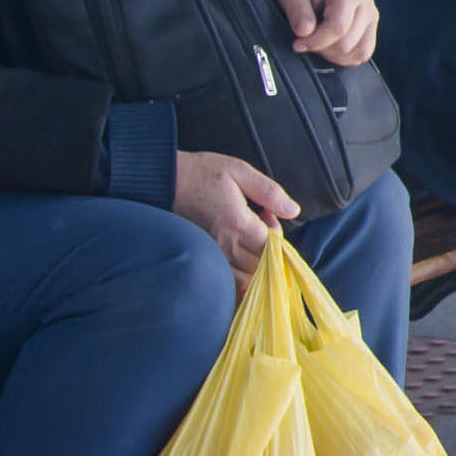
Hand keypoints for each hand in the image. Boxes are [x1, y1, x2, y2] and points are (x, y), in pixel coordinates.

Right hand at [174, 150, 295, 277]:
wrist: (161, 182)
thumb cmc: (200, 174)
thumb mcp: (239, 171)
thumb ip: (269, 192)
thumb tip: (293, 210)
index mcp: (237, 223)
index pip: (272, 247)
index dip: (279, 236)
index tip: (269, 217)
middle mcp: (224, 245)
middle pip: (262, 266)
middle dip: (270, 251)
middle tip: (260, 225)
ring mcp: (212, 257)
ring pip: (246, 281)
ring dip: (257, 268)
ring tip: (250, 243)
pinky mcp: (202, 261)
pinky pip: (227, 284)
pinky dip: (241, 281)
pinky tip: (241, 262)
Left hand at [257, 0, 377, 64]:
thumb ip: (298, 11)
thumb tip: (305, 33)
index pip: (338, 28)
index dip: (315, 42)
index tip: (298, 43)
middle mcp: (365, 5)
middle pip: (347, 44)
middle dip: (322, 48)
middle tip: (306, 39)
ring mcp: (370, 17)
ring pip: (359, 53)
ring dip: (335, 55)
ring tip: (319, 42)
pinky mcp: (369, 27)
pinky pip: (362, 53)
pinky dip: (345, 56)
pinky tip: (330, 46)